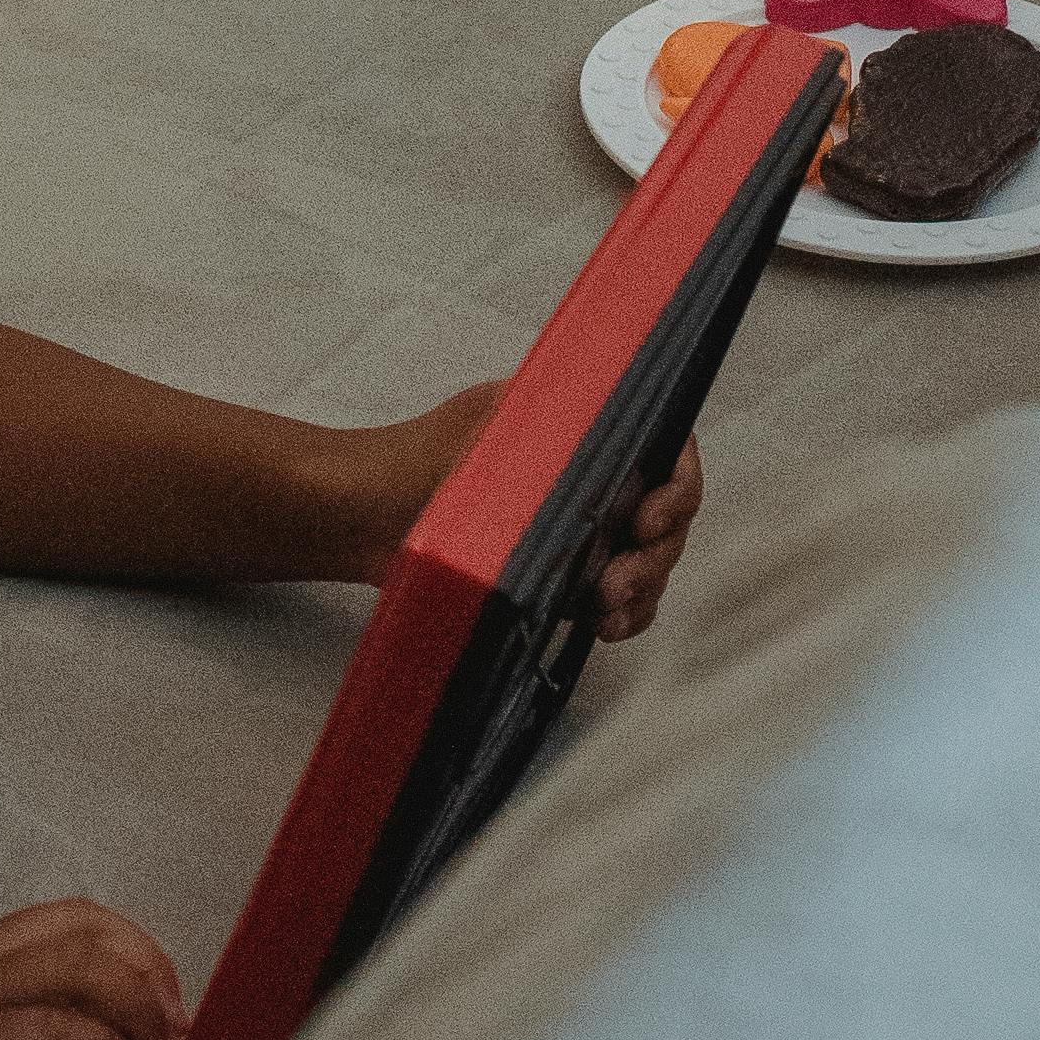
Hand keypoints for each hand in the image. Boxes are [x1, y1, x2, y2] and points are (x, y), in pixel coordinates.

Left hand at [308, 402, 701, 635]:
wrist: (362, 518)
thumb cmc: (416, 461)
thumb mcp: (489, 427)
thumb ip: (556, 425)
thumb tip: (616, 414)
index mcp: (584, 424)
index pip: (666, 446)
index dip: (677, 484)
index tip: (650, 518)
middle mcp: (593, 472)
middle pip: (667, 512)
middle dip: (656, 552)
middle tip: (617, 582)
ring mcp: (582, 527)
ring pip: (648, 559)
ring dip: (642, 588)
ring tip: (607, 611)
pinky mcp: (564, 575)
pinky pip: (618, 598)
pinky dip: (623, 613)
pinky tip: (603, 626)